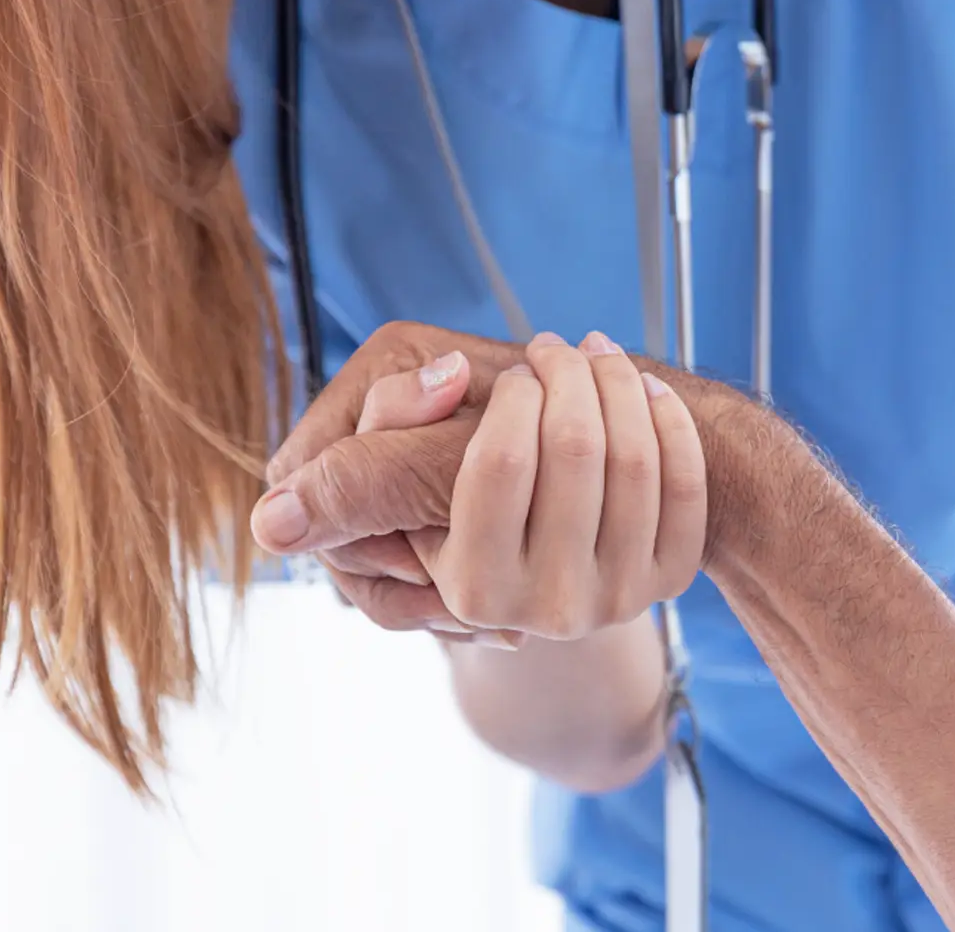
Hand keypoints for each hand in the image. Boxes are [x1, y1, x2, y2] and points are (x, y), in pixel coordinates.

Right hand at [269, 331, 708, 641]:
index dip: (484, 403)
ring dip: (617, 385)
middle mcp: (540, 608)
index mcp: (464, 585)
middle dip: (559, 378)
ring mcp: (612, 599)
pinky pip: (683, 488)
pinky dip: (670, 427)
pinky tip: (651, 396)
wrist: (592, 515)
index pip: (479, 469)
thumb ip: (358, 479)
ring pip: (629, 461)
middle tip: (552, 346)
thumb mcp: (412, 475)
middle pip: (564, 451)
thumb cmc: (483, 470)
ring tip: (599, 356)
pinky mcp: (666, 582)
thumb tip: (271, 524)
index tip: (478, 367)